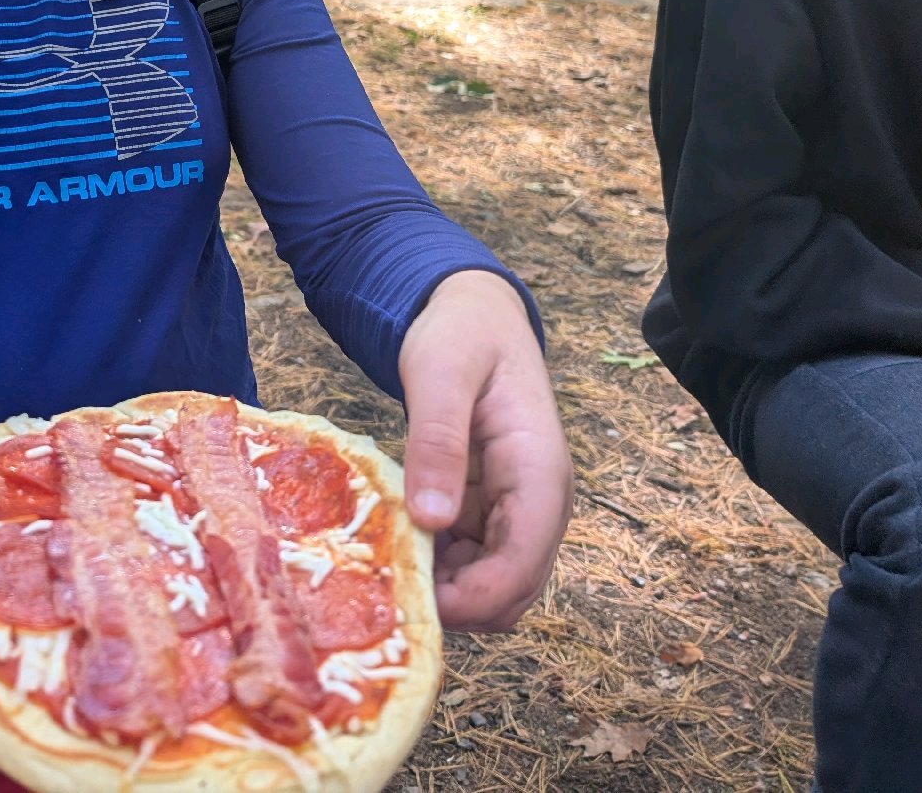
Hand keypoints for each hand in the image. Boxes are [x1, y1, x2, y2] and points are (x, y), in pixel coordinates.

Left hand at [398, 271, 571, 632]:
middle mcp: (538, 503)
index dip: (472, 598)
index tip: (412, 600)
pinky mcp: (488, 511)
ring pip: (490, 587)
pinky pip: (468, 563)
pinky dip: (435, 569)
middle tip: (385, 590)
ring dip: (442, 591)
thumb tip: (432, 519)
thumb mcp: (440, 372)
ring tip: (381, 570)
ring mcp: (514, 511)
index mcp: (539, 472)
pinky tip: (391, 548)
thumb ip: (437, 440)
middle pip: (510, 592)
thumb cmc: (461, 335)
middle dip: (456, 606)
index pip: (522, 565)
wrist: (474, 315)